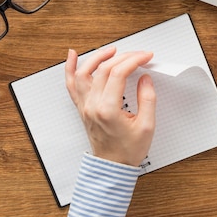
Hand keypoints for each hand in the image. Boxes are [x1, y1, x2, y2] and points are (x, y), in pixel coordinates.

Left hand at [65, 47, 156, 165]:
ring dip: (97, 57)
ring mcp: (85, 106)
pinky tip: (72, 56)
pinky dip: (70, 68)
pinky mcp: (82, 107)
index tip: (146, 56)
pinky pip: (72, 84)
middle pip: (104, 69)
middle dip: (124, 56)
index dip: (134, 60)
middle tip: (138, 55)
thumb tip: (145, 78)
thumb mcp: (147, 126)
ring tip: (112, 50)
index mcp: (108, 109)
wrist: (113, 167)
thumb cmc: (128, 151)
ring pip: (84, 72)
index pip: (119, 73)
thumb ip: (147, 99)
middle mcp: (92, 106)